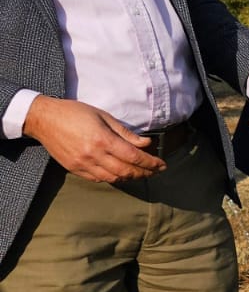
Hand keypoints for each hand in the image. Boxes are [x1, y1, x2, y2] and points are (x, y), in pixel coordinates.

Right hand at [22, 96, 163, 181]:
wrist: (43, 119)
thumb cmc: (75, 113)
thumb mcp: (103, 116)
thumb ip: (125, 133)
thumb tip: (146, 143)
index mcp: (102, 139)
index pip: (134, 157)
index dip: (151, 163)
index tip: (162, 164)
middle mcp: (93, 155)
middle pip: (126, 171)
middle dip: (144, 173)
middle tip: (155, 171)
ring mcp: (83, 164)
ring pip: (114, 178)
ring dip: (130, 178)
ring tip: (141, 173)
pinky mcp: (74, 169)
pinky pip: (99, 179)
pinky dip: (113, 178)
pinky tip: (121, 174)